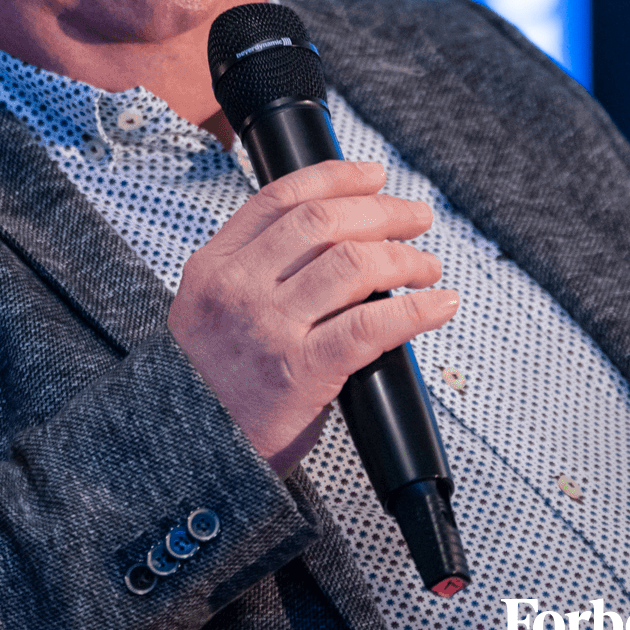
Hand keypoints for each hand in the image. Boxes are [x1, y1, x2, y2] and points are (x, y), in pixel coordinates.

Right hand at [167, 159, 457, 472]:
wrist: (192, 453)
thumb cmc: (212, 384)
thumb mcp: (210, 308)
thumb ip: (255, 269)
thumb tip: (336, 235)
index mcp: (214, 265)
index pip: (282, 198)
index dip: (337, 178)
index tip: (372, 176)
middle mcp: (239, 288)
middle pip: (323, 222)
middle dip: (382, 211)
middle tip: (415, 217)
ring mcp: (269, 328)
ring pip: (353, 264)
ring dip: (405, 257)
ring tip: (426, 265)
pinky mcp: (302, 372)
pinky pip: (372, 325)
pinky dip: (417, 309)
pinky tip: (438, 304)